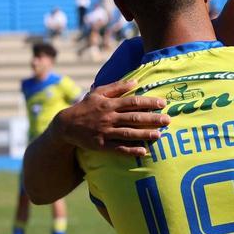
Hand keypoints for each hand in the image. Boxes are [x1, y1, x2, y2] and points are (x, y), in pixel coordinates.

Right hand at [53, 81, 169, 156]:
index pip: (133, 102)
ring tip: (159, 135)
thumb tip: (136, 81)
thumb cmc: (85, 107)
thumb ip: (117, 87)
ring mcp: (105, 132)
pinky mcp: (101, 145)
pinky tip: (143, 151)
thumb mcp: (98, 92)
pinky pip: (118, 148)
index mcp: (109, 104)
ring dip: (144, 134)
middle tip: (167, 120)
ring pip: (128, 133)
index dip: (148, 102)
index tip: (162, 104)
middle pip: (133, 117)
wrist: (66, 125)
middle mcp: (109, 117)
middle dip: (152, 119)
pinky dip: (130, 150)